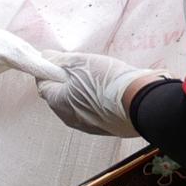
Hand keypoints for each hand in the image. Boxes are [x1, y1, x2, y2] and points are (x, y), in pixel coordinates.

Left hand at [36, 49, 153, 136]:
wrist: (143, 103)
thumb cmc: (107, 81)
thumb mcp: (80, 63)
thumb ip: (59, 60)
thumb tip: (44, 57)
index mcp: (57, 102)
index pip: (43, 84)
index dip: (49, 71)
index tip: (61, 62)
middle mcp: (69, 118)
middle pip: (61, 95)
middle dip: (69, 81)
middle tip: (85, 69)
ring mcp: (88, 126)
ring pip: (79, 105)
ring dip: (84, 92)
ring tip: (102, 80)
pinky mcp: (106, 129)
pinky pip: (95, 112)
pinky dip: (99, 102)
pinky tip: (111, 93)